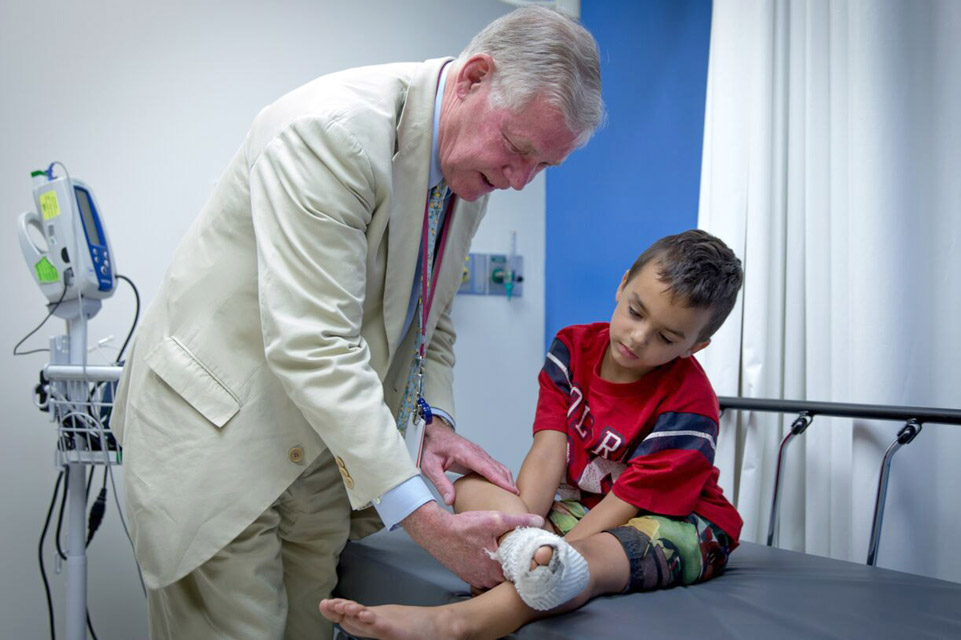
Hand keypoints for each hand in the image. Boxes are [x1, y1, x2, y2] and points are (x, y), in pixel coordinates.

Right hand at [401, 501, 543, 588]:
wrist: (437, 532)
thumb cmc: (464, 527)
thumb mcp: (495, 520)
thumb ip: (519, 520)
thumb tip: (539, 520)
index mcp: (496, 569)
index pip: (520, 575)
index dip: (527, 566)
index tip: (532, 559)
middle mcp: (486, 579)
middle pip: (508, 578)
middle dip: (515, 568)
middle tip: (522, 556)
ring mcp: (475, 579)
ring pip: (495, 579)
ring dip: (500, 570)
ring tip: (507, 556)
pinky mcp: (467, 576)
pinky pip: (483, 577)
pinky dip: (488, 569)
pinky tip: (489, 556)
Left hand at [419, 419, 516, 504]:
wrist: (430, 432)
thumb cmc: (430, 447)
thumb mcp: (430, 467)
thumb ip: (441, 483)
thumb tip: (449, 501)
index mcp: (465, 453)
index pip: (487, 468)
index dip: (500, 480)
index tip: (512, 490)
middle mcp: (476, 451)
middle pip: (497, 468)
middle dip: (508, 482)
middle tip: (517, 499)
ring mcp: (478, 453)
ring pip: (498, 466)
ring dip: (506, 479)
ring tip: (513, 496)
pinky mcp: (478, 456)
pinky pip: (493, 466)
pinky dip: (501, 476)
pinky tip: (502, 487)